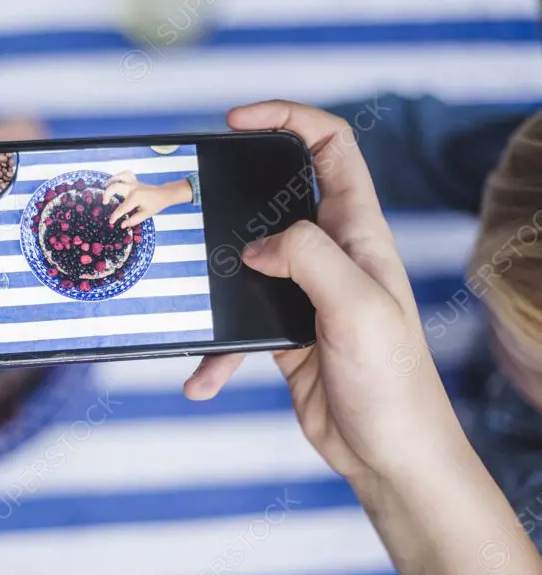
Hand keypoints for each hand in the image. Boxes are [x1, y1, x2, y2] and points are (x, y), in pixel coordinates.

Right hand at [102, 172, 191, 228]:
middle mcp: (132, 188)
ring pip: (119, 177)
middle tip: (105, 202)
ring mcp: (133, 183)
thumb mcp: (145, 215)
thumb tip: (122, 225)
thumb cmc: (155, 205)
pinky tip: (115, 182)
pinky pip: (125, 175)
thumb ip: (133, 220)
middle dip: (107, 194)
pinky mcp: (134, 181)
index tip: (111, 221)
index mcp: (135, 198)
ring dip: (111, 181)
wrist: (164, 194)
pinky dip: (118, 176)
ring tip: (105, 188)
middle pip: (115, 187)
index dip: (114, 216)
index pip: (121, 208)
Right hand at [183, 101, 463, 484]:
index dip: (288, 119)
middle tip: (185, 200)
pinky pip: (234, 327)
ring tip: (181, 293)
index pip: (330, 148)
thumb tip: (258, 246)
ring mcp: (302, 294)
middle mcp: (330, 255)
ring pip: (244, 263)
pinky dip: (214, 351)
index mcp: (358, 233)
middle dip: (230, 196)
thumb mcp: (358, 307)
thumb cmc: (394, 383)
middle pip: (275, 199)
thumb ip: (309, 258)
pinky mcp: (281, 334)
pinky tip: (201, 378)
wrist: (389, 455)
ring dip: (212, 282)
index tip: (238, 121)